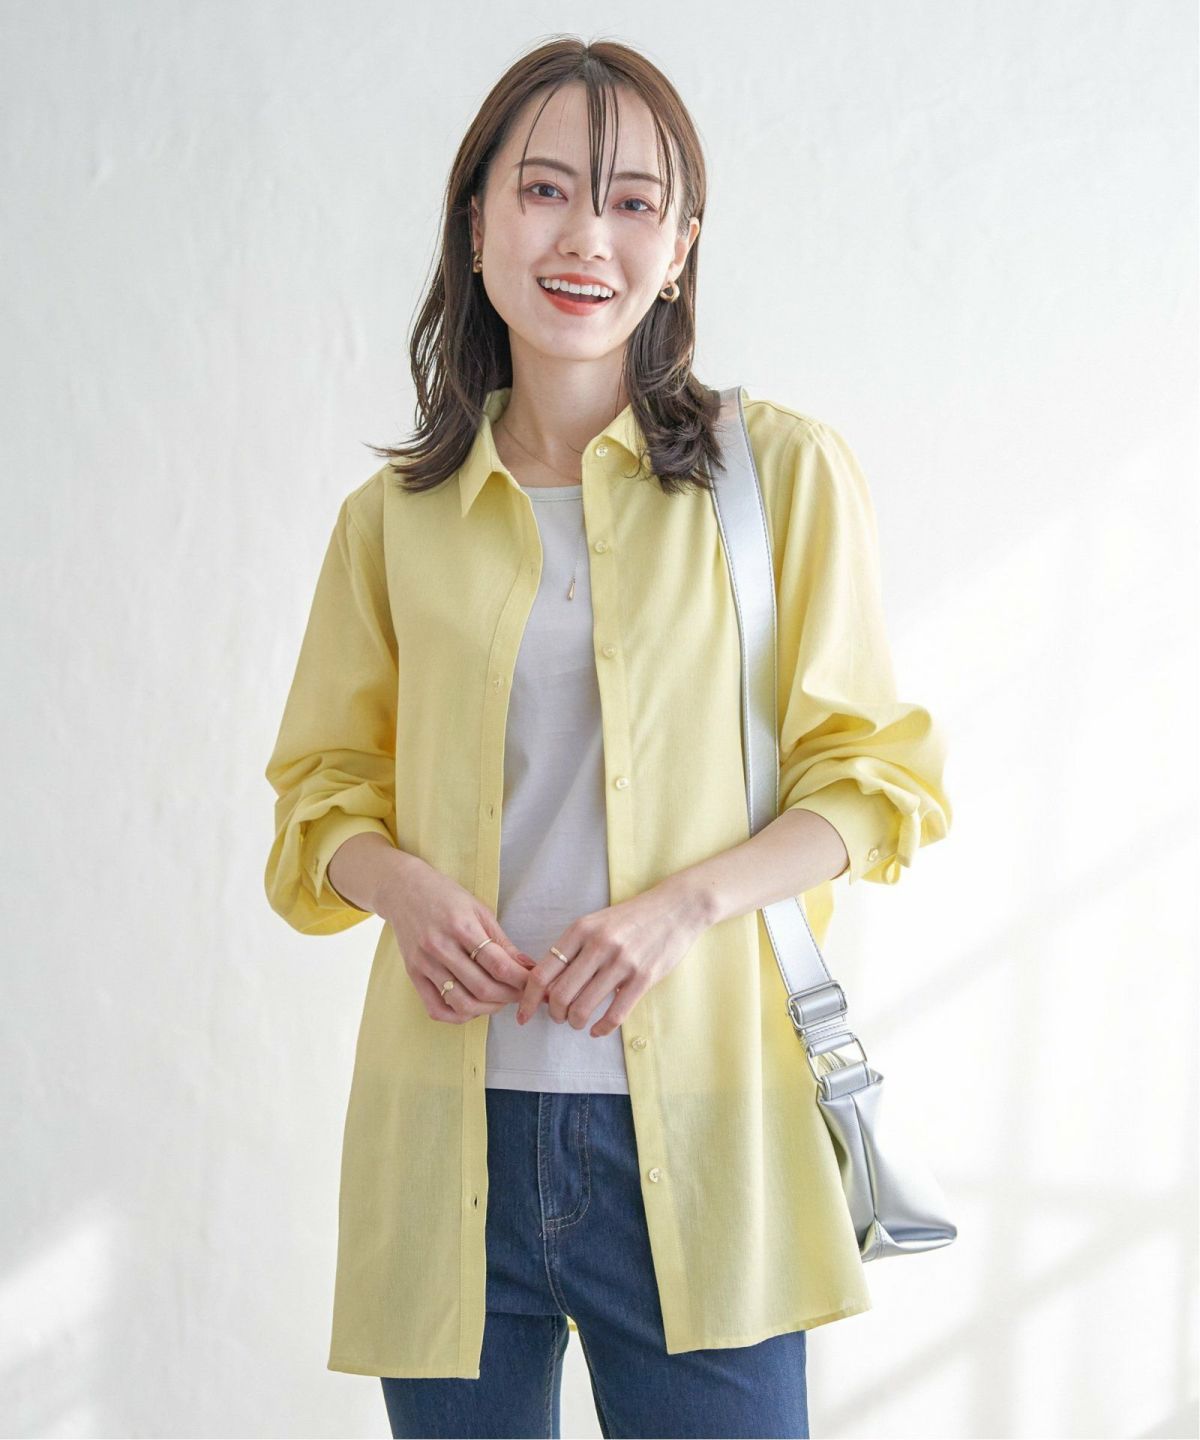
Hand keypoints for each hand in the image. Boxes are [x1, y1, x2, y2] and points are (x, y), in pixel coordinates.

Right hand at [377, 856, 536, 1023]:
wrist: (403, 890)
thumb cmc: (446, 897)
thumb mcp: (479, 910)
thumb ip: (501, 941)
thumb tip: (527, 966)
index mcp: (461, 926)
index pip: (498, 965)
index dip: (521, 980)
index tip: (534, 984)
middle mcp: (440, 947)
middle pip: (482, 988)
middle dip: (509, 997)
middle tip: (521, 994)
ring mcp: (424, 963)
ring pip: (461, 1003)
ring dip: (488, 1009)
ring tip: (500, 1001)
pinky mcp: (413, 974)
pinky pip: (436, 1009)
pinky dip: (458, 1016)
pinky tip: (473, 1007)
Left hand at [515, 880, 706, 1036]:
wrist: (675, 908)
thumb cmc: (630, 919)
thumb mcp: (595, 924)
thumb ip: (572, 950)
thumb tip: (545, 987)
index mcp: (580, 929)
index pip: (542, 972)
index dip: (527, 999)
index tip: (523, 1015)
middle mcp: (598, 945)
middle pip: (559, 995)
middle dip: (554, 1014)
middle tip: (559, 1017)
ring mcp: (622, 962)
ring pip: (584, 1008)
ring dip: (575, 1022)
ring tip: (577, 1022)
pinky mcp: (644, 978)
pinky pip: (615, 1014)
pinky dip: (601, 1029)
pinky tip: (597, 1029)